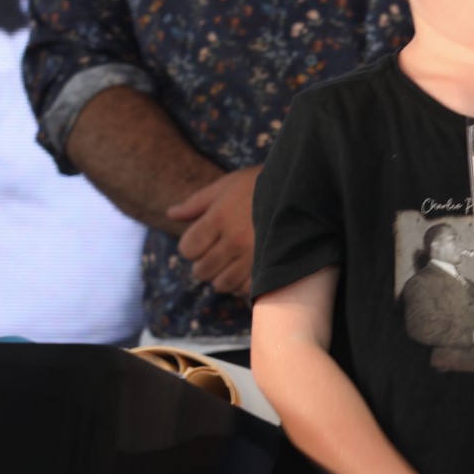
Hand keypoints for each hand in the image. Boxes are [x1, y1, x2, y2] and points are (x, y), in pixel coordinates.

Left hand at [169, 165, 261, 295]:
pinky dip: (242, 285)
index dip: (191, 247)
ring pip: (222, 284)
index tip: (202, 240)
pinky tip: (247, 272)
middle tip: (216, 255)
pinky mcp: (271, 266)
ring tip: (230, 265)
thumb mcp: (227, 185)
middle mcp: (234, 239)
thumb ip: (196, 202)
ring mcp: (254, 255)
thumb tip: (170, 214)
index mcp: (219, 218)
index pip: (188, 249)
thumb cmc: (260, 185)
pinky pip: (246, 289)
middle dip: (204, 264)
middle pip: (202, 270)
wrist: (303, 187)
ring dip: (221, 278)